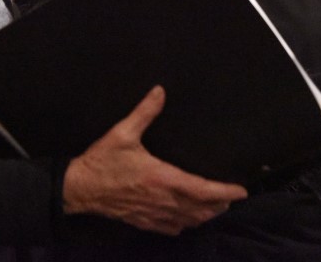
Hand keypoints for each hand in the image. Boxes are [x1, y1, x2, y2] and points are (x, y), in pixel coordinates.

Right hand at [62, 86, 246, 234]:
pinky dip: (186, 224)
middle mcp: (163, 200)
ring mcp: (154, 214)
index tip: (241, 191)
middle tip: (231, 197)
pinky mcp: (144, 222)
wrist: (80, 188)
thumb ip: (144, 112)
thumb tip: (160, 91)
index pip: (202, 189)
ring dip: (206, 215)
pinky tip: (188, 218)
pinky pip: (173, 228)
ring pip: (190, 221)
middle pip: (201, 209)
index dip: (225, 191)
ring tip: (216, 207)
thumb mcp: (122, 132)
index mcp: (162, 178)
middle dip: (219, 204)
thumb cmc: (102, 161)